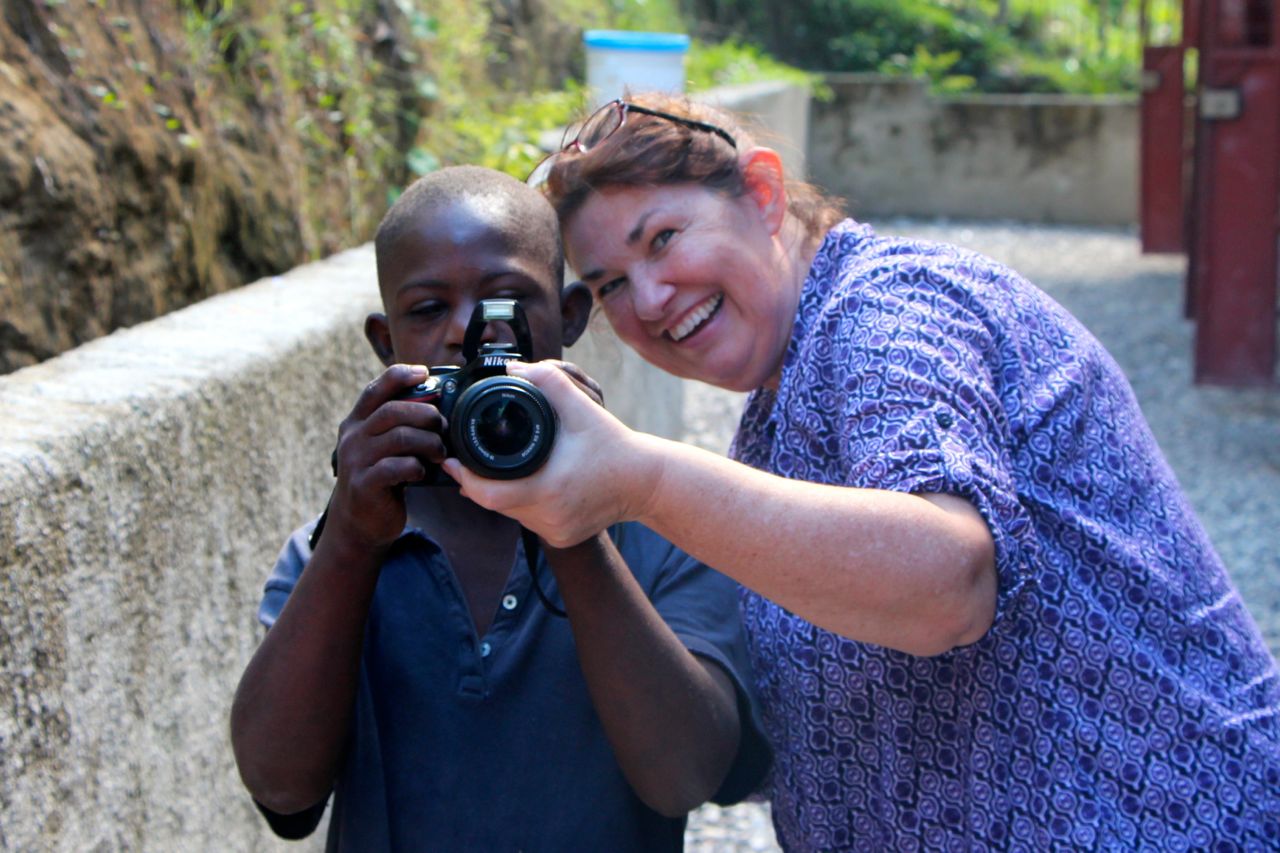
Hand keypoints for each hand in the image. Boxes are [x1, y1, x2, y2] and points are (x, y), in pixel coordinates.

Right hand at [326, 364, 447, 553]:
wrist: (359, 523)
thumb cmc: (380, 478)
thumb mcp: (383, 447)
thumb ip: (400, 427)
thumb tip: (439, 405)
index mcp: (357, 423)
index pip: (375, 390)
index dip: (400, 376)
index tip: (425, 373)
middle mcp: (353, 438)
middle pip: (393, 411)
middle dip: (427, 415)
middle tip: (444, 427)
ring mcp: (355, 461)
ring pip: (400, 437)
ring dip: (428, 442)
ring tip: (439, 452)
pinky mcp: (364, 485)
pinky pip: (397, 467)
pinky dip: (416, 467)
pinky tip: (421, 472)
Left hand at [443, 361, 659, 546]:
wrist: (646, 481)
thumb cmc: (615, 446)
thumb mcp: (583, 408)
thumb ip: (548, 382)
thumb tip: (513, 369)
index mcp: (548, 490)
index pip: (487, 494)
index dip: (463, 478)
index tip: (450, 460)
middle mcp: (549, 518)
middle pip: (494, 505)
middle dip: (478, 482)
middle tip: (466, 460)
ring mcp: (556, 532)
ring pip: (510, 514)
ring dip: (499, 493)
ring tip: (494, 469)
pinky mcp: (562, 537)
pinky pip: (528, 520)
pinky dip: (521, 503)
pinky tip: (525, 485)